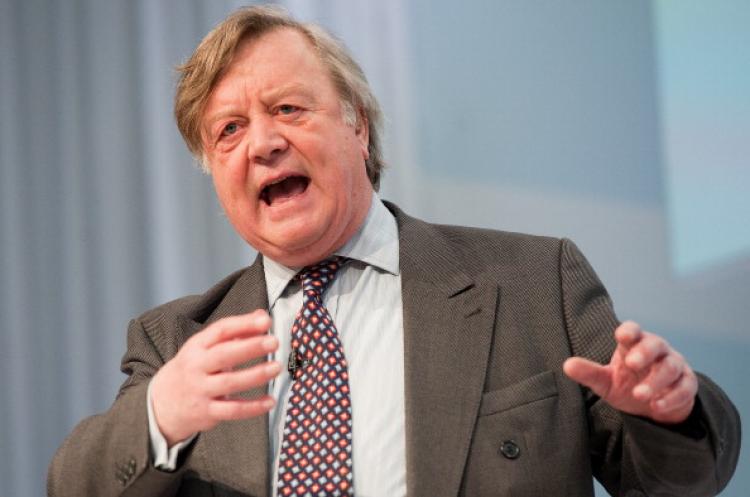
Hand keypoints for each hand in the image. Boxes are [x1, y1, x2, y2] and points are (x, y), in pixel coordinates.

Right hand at [150, 310, 280, 445]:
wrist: (161, 403)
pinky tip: (270, 401)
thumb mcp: (205, 347)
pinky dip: (253, 407)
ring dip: (256, 375)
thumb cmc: (191, 369)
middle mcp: (197, 367)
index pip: (220, 330)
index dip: (244, 324)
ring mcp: (201, 390)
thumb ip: (235, 332)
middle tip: (273, 342)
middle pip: (224, 354)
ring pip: (230, 382)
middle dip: (251, 347)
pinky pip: (233, 410)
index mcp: (197, 346)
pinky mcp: (207, 412)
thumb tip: (262, 316)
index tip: (265, 321)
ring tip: (276, 367)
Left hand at [563, 321, 697, 423]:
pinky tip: (657, 406)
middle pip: (655, 344)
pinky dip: (672, 397)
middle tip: (631, 363)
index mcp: (634, 344)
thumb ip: (589, 373)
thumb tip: (566, 365)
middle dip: (644, 352)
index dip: (629, 331)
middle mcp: (657, 350)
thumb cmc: (627, 385)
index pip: (633, 330)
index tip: (621, 336)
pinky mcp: (687, 384)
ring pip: (671, 367)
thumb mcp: (606, 381)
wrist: (654, 407)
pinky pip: (685, 387)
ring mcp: (674, 365)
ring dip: (656, 381)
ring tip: (639, 394)